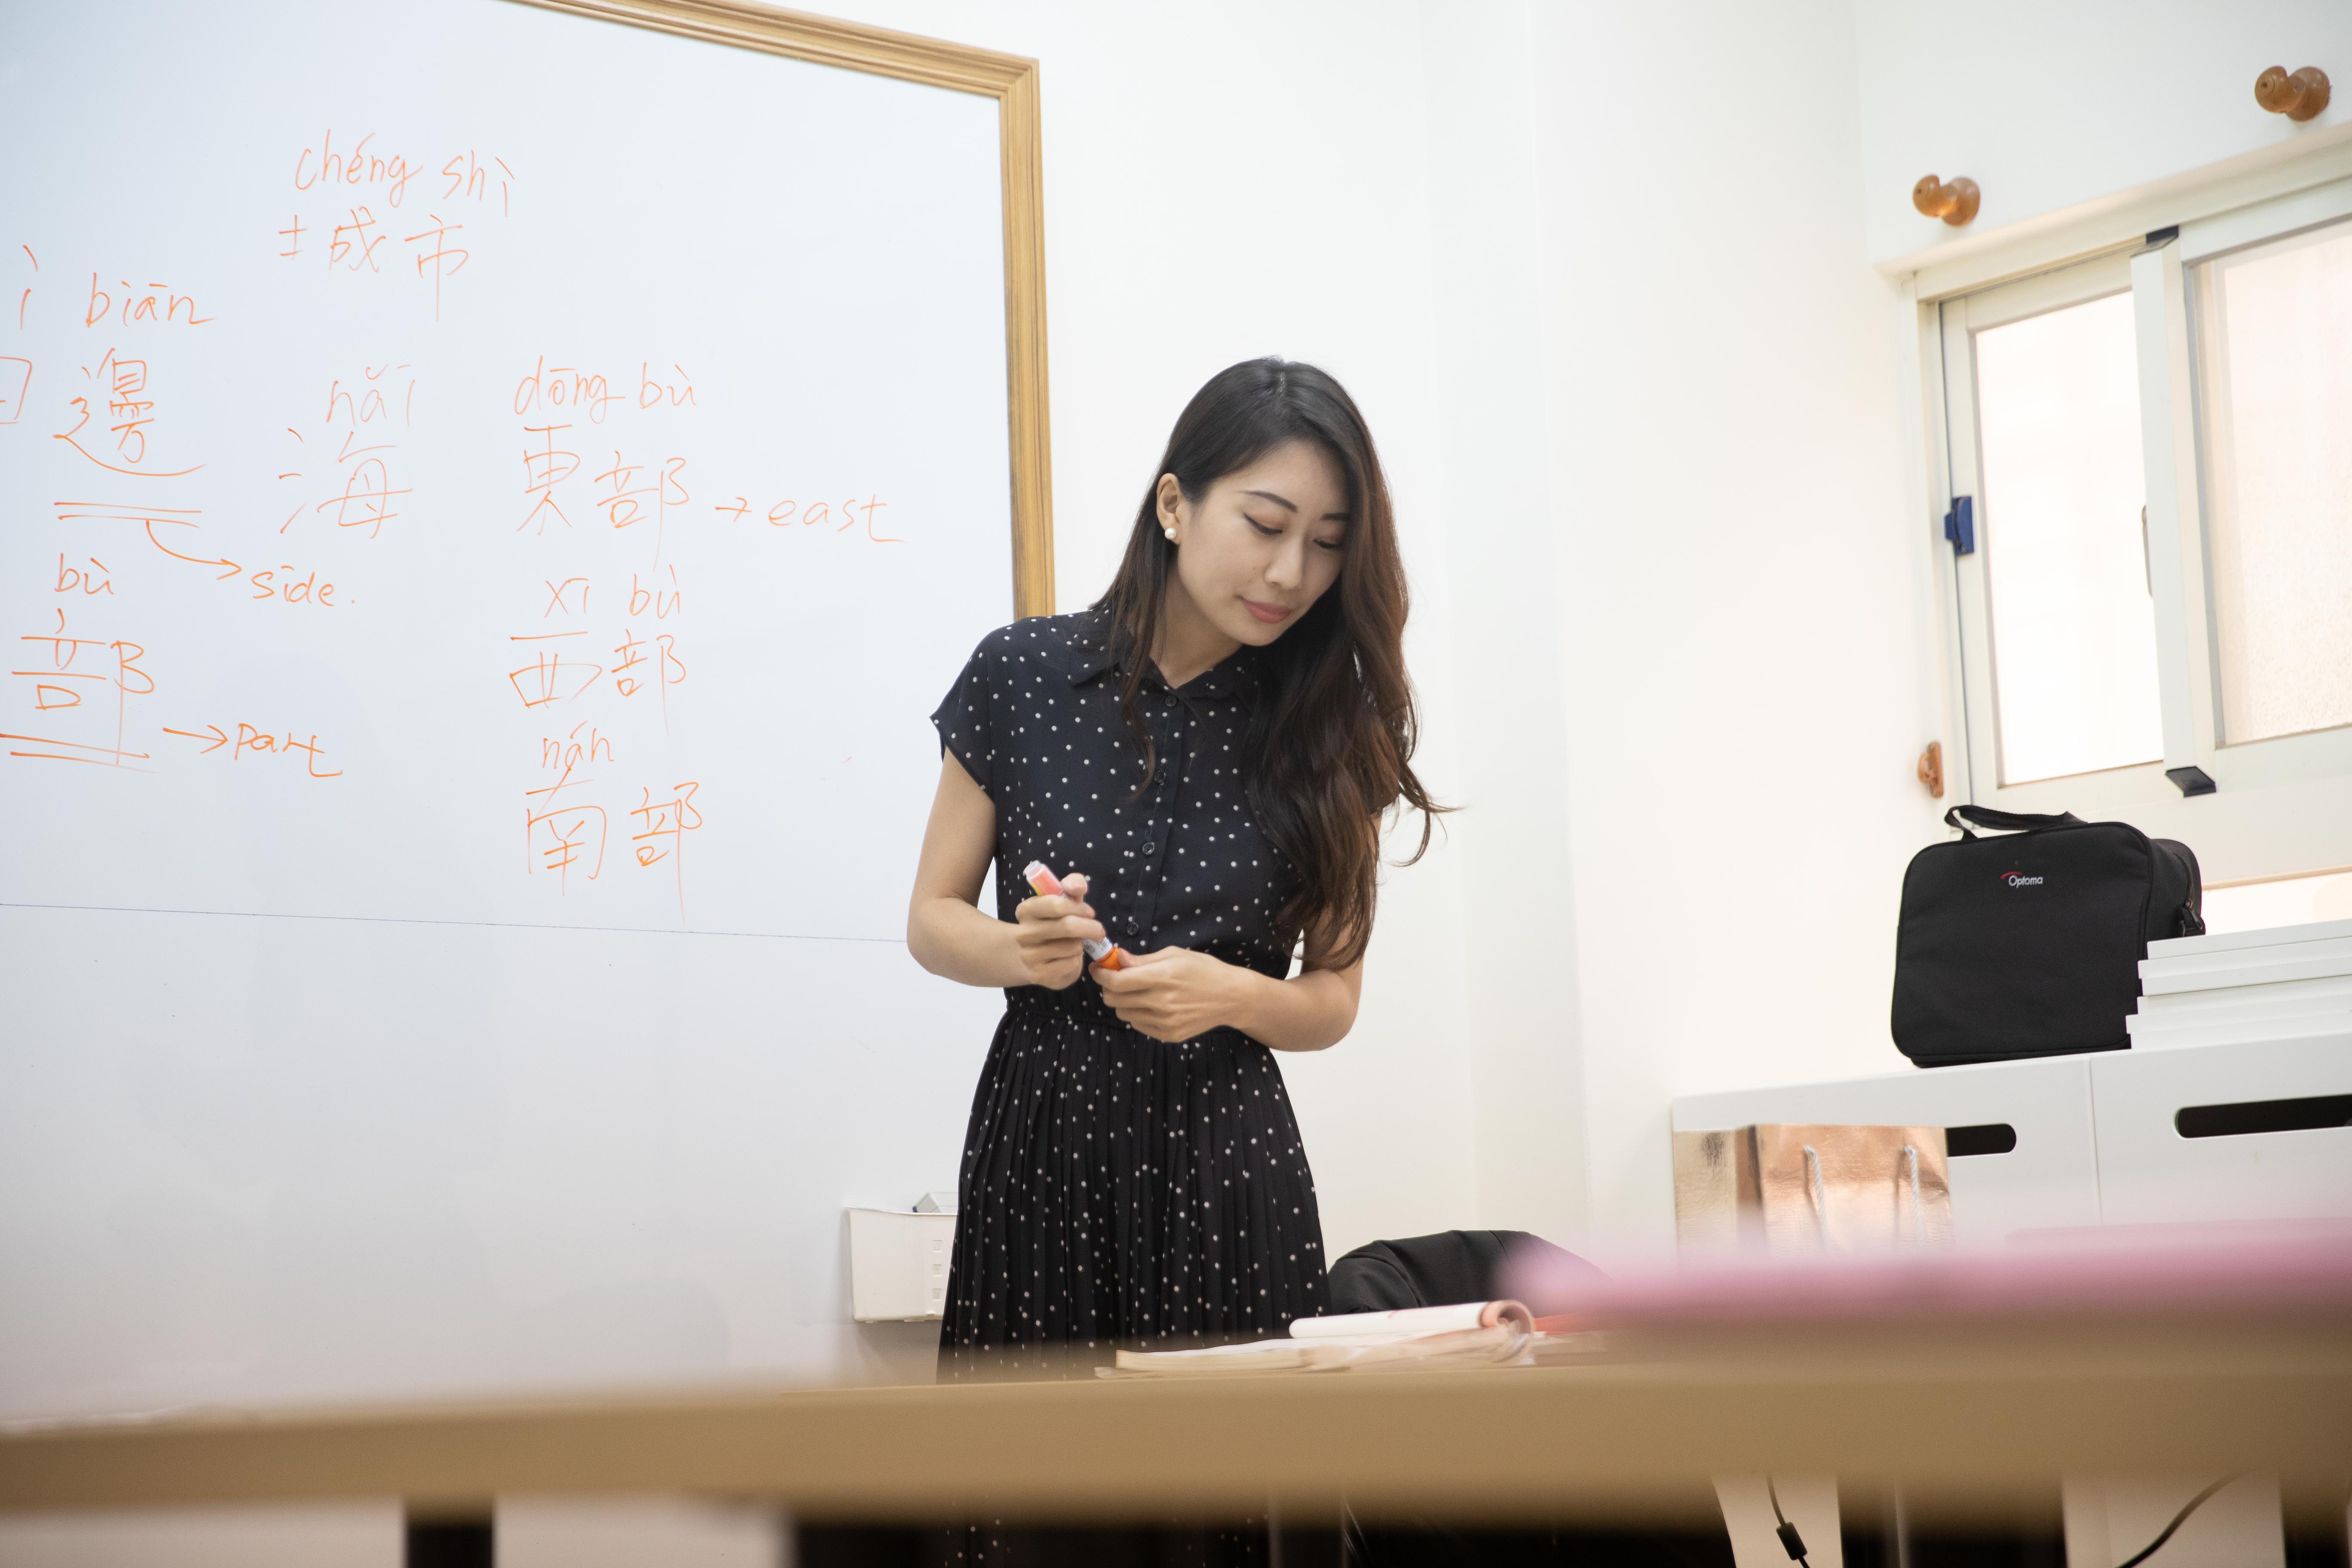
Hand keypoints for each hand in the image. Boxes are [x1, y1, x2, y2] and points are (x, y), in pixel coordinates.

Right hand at [1010, 872, 1104, 990]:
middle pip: (1067, 926)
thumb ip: (1072, 885)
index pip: (1056, 904)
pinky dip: (1076, 961)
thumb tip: (1078, 886)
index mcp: (1025, 910)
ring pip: (1072, 946)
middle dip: (1090, 927)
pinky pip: (1071, 965)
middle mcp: (1023, 933)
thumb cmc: (1054, 924)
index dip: (1078, 907)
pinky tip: (1067, 959)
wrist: (1035, 957)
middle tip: (1099, 930)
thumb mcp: (1063, 901)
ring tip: (1073, 944)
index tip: (1089, 912)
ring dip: (1080, 945)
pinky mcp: (1038, 975)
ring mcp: (1029, 956)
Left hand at [1092, 945, 1240, 1041]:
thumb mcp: (1174, 955)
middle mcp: (1163, 1002)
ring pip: (1123, 1014)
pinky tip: (1152, 1005)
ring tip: (1138, 992)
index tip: (1098, 969)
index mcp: (1163, 977)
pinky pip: (1138, 1025)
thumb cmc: (1203, 969)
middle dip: (1109, 988)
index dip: (1101, 975)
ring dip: (1123, 1002)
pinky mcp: (1169, 1035)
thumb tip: (1117, 959)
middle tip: (1117, 980)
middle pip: (1114, 1000)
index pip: (1117, 982)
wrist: (1231, 997)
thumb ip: (1143, 961)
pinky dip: (1138, 1014)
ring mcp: (1166, 1022)